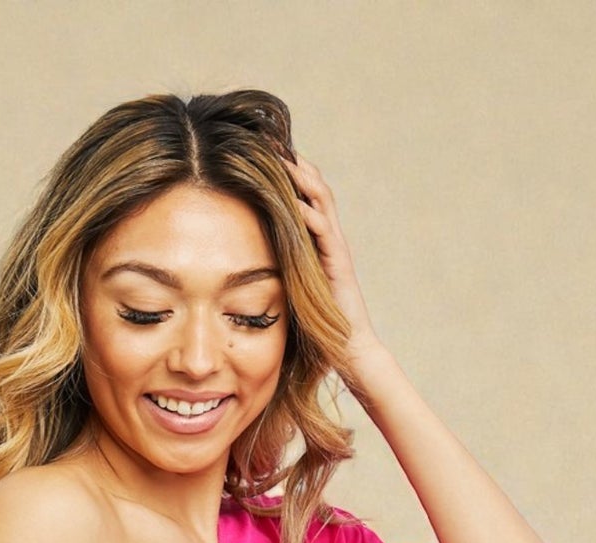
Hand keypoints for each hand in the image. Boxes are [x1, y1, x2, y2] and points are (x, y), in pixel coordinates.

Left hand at [280, 149, 383, 364]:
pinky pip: (323, 232)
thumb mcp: (293, 290)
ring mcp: (335, 250)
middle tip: (271, 140)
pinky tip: (292, 198)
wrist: (349, 350)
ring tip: (282, 155)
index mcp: (318, 243)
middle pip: (314, 189)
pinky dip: (308, 212)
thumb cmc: (320, 328)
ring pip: (321, 202)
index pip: (304, 198)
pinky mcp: (338, 264)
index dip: (288, 174)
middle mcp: (329, 240)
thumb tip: (245, 268)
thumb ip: (278, 272)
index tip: (264, 153)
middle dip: (294, 163)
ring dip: (302, 177)